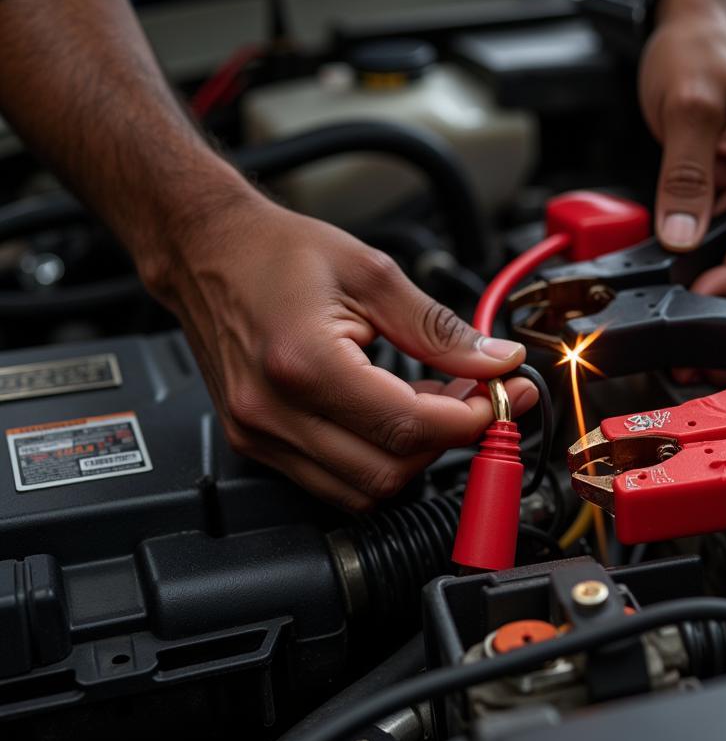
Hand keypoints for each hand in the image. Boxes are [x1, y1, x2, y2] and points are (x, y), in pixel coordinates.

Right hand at [144, 190, 535, 509]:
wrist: (207, 251)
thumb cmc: (275, 252)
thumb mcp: (372, 273)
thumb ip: (440, 328)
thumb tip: (494, 361)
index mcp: (304, 364)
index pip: (409, 426)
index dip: (471, 419)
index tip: (502, 397)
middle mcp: (274, 412)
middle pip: (389, 471)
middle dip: (448, 441)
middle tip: (476, 398)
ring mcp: (259, 434)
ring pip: (363, 489)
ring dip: (414, 455)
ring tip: (434, 401)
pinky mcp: (256, 441)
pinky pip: (332, 480)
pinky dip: (376, 457)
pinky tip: (393, 413)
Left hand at [638, 0, 725, 295]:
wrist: (686, 24)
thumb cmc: (697, 47)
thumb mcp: (688, 107)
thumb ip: (686, 175)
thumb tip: (682, 234)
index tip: (706, 290)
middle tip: (685, 290)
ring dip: (710, 257)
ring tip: (674, 271)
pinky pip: (717, 220)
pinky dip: (696, 237)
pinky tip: (673, 243)